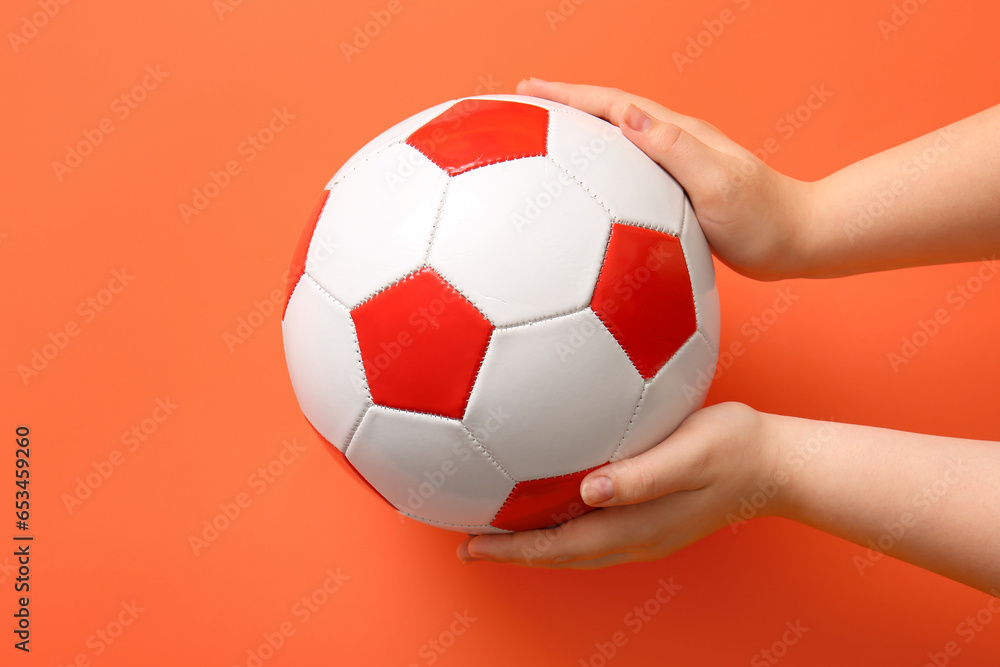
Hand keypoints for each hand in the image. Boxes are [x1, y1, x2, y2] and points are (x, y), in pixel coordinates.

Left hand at [457, 403, 777, 567]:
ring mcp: (644, 531)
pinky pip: (592, 530)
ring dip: (533, 542)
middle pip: (558, 554)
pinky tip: (549, 503)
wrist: (777, 464)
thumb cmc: (736, 449)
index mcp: (635, 526)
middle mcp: (634, 537)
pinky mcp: (652, 517)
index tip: (470, 546)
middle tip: (468, 544)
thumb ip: (641, 475)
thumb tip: (589, 490)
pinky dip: (560, 526)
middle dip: (512, 552)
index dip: (512, 549)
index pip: (559, 547)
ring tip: (497, 529)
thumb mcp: (691, 453)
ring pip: (574, 546)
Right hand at [516, 78, 814, 280]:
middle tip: (521, 104)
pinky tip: (584, 195)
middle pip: (609, 116)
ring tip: (540, 143)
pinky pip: (625, 176)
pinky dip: (596, 174)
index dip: (569, 96)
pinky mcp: (677, 196)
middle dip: (563, 107)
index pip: (614, 106)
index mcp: (678, 135)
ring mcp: (675, 169)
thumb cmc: (763, 220)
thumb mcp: (718, 184)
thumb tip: (626, 116)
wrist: (800, 243)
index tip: (528, 88)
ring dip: (577, 138)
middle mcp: (674, 145)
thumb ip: (674, 149)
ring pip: (615, 145)